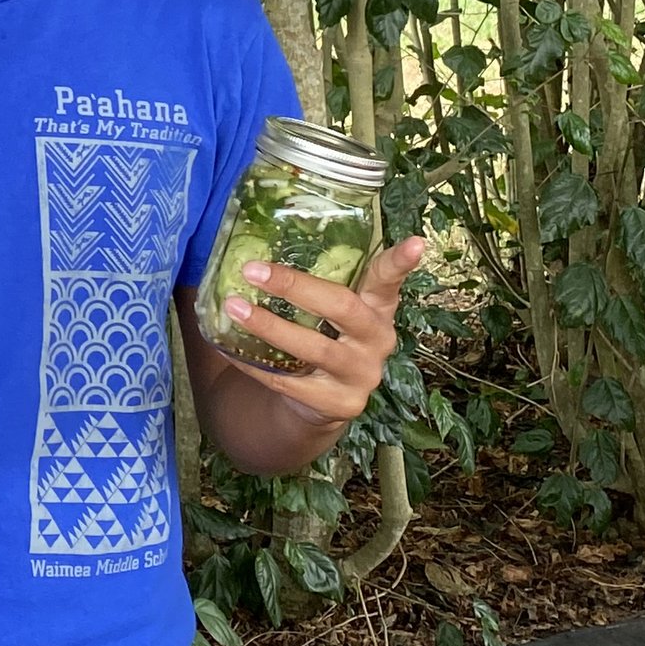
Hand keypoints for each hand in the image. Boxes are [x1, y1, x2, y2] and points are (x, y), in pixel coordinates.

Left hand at [217, 235, 425, 424]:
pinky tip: (227, 347)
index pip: (388, 280)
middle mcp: (377, 339)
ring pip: (314, 347)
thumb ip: (313, 284)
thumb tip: (249, 246)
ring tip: (234, 307)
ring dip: (269, 326)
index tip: (417, 242)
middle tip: (252, 270)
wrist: (321, 403)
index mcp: (376, 308)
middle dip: (295, 286)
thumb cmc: (322, 337)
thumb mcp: (328, 310)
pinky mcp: (340, 404)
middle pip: (342, 307)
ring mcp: (362, 374)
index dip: (400, 263)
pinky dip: (254, 364)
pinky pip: (290, 381)